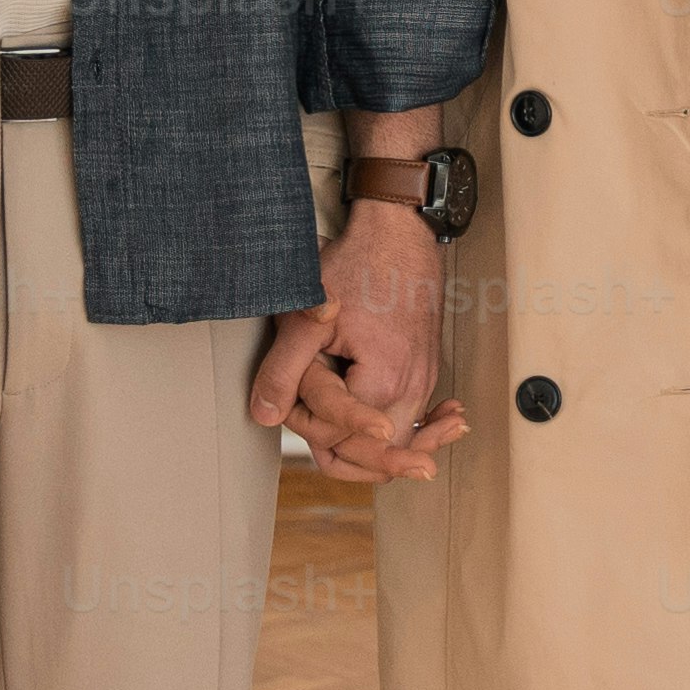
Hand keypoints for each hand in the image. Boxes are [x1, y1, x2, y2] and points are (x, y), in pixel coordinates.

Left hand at [247, 200, 466, 481]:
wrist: (400, 233)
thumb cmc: (357, 267)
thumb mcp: (308, 319)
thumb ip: (283, 371)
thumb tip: (263, 415)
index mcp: (385, 383)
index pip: (345, 442)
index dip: (309, 429)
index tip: (292, 410)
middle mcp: (413, 389)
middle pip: (382, 455)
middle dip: (347, 455)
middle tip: (315, 442)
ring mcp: (425, 380)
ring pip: (402, 440)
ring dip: (375, 449)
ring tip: (343, 444)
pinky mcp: (426, 370)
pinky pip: (414, 417)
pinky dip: (402, 431)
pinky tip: (384, 430)